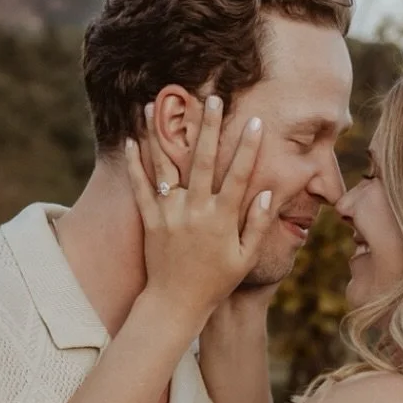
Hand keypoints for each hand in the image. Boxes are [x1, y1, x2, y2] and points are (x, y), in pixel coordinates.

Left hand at [127, 97, 274, 327]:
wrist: (175, 304)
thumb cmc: (215, 282)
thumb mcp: (246, 258)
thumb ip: (259, 225)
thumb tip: (269, 192)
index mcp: (222, 219)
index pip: (239, 175)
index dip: (249, 148)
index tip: (256, 122)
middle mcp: (196, 211)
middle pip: (204, 160)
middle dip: (210, 127)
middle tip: (213, 98)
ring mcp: (170, 214)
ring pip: (166, 166)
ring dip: (162, 133)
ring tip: (158, 104)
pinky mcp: (150, 220)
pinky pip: (140, 187)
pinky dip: (135, 163)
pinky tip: (133, 139)